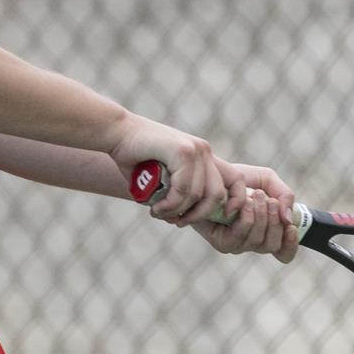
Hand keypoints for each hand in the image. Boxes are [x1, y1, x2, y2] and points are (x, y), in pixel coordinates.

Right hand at [109, 118, 226, 227]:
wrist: (116, 132)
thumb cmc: (134, 157)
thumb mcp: (160, 179)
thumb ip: (174, 195)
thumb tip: (178, 219)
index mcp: (204, 156)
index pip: (237, 180)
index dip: (235, 202)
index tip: (216, 217)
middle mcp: (204, 151)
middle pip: (218, 195)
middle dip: (198, 216)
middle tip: (177, 221)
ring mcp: (195, 149)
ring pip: (198, 195)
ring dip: (177, 211)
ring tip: (159, 213)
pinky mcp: (181, 150)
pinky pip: (183, 189)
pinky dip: (170, 204)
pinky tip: (157, 207)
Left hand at [191, 161, 300, 263]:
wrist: (214, 173)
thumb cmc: (243, 179)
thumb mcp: (269, 182)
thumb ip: (286, 196)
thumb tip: (288, 220)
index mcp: (265, 232)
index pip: (283, 253)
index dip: (291, 244)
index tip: (292, 227)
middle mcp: (252, 242)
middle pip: (272, 245)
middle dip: (274, 221)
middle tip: (269, 200)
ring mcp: (237, 244)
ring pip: (258, 242)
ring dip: (261, 216)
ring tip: (257, 195)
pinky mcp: (221, 242)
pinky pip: (240, 237)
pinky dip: (247, 218)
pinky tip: (247, 204)